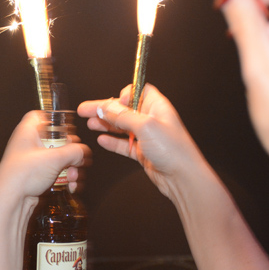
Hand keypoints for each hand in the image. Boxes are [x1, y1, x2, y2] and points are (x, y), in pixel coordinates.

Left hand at [0, 111, 90, 206]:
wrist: (10, 201)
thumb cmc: (22, 175)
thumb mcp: (54, 159)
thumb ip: (74, 152)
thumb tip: (83, 152)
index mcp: (28, 132)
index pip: (40, 116)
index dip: (55, 120)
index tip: (68, 130)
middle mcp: (29, 144)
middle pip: (56, 140)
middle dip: (71, 153)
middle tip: (77, 160)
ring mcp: (32, 161)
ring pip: (58, 159)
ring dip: (71, 168)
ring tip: (73, 177)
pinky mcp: (35, 176)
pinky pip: (55, 173)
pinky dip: (65, 179)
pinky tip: (71, 186)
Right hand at [77, 84, 206, 201]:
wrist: (183, 178)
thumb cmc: (174, 150)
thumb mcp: (145, 126)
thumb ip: (122, 116)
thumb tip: (105, 107)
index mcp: (157, 107)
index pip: (138, 91)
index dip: (124, 94)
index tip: (114, 102)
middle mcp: (152, 120)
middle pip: (124, 109)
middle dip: (104, 109)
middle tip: (86, 109)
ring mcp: (147, 137)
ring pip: (122, 127)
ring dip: (105, 124)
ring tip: (90, 123)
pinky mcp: (144, 152)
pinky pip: (124, 144)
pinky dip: (113, 142)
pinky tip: (102, 140)